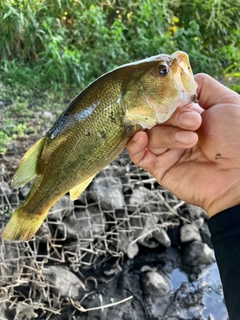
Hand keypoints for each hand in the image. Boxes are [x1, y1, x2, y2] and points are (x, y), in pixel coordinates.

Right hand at [127, 73, 239, 216]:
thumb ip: (202, 85)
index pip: (165, 101)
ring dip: (167, 135)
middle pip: (154, 116)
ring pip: (148, 133)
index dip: (168, 98)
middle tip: (195, 122)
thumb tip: (178, 80)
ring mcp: (167, 150)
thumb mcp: (226, 101)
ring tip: (191, 140)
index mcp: (189, 115)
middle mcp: (175, 131)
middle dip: (172, 118)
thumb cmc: (239, 138)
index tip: (179, 100)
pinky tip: (141, 137)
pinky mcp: (160, 168)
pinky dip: (135, 145)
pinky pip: (138, 155)